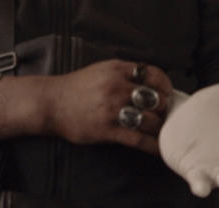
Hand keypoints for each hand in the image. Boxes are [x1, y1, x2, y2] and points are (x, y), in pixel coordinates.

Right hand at [43, 60, 171, 154]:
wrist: (51, 103)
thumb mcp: (103, 70)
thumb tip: (152, 84)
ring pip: (149, 119)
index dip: (165, 85)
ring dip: (158, 127)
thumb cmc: (78, 87)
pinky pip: (137, 139)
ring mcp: (112, 109)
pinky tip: (158, 149)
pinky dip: (151, 145)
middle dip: (163, 108)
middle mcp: (117, 87)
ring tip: (160, 130)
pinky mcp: (106, 130)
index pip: (153, 74)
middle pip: (155, 98)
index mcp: (117, 70)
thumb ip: (126, 74)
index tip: (167, 93)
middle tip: (163, 114)